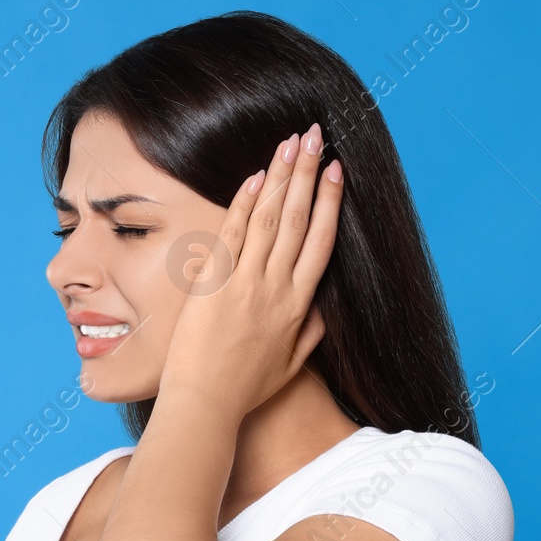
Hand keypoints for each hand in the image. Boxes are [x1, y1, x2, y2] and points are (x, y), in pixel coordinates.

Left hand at [158, 123, 343, 419]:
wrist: (205, 404)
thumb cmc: (246, 389)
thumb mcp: (291, 364)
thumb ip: (313, 331)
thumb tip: (327, 308)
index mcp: (299, 305)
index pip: (321, 241)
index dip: (330, 202)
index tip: (336, 170)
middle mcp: (277, 288)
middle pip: (298, 219)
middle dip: (308, 172)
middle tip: (315, 135)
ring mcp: (245, 284)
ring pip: (269, 219)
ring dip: (282, 176)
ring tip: (291, 142)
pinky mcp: (214, 284)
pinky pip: (233, 235)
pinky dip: (244, 203)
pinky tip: (256, 176)